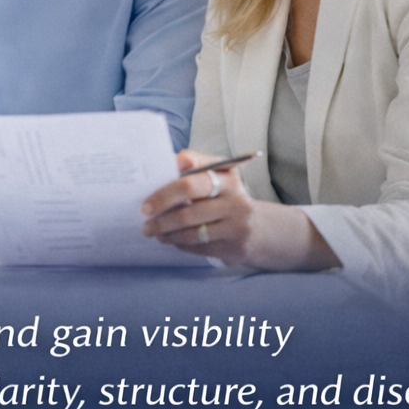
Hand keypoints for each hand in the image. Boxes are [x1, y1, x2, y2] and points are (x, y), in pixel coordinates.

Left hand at [140, 150, 339, 270]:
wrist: (263, 228)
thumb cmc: (228, 197)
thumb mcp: (219, 174)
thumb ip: (196, 164)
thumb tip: (172, 159)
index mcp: (228, 179)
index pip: (190, 184)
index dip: (164, 195)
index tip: (145, 205)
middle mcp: (236, 202)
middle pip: (188, 213)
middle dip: (160, 220)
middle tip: (145, 223)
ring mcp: (238, 227)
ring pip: (191, 234)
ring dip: (166, 235)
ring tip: (153, 232)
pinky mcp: (236, 248)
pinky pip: (199, 248)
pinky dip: (180, 245)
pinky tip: (171, 240)